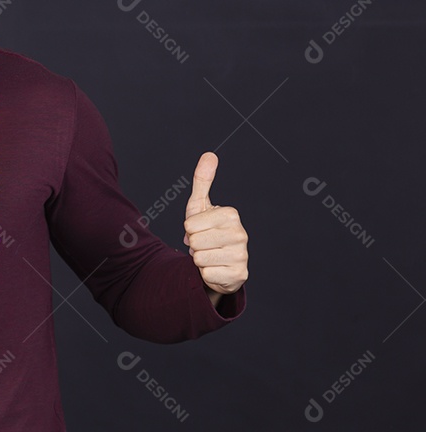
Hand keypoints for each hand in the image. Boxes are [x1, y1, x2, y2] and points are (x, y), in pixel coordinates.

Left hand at [183, 152, 248, 296]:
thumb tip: (209, 154)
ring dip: (199, 259)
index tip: (201, 229)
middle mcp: (241, 234)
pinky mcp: (239, 276)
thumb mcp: (200, 206)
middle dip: (194, 244)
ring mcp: (242, 256)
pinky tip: (216, 268)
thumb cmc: (207, 231)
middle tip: (204, 244)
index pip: (190, 224)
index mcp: (231, 214)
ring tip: (210, 255)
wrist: (220, 262)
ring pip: (199, 258)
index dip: (190, 229)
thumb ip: (203, 181)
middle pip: (194, 241)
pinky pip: (206, 274)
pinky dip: (206, 273)